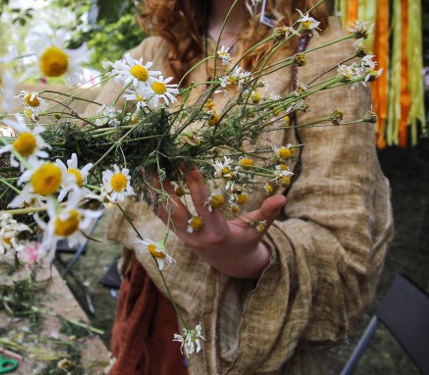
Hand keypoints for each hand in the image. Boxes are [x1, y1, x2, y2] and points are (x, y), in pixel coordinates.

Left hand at [154, 166, 285, 278]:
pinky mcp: (178, 235)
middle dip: (165, 188)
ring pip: (164, 213)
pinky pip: (163, 216)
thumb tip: (283, 196)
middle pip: (176, 210)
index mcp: (217, 233)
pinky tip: (148, 181)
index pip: (203, 206)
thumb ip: (268, 213)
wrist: (232, 265)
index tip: (187, 164)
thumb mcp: (258, 229)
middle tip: (155, 164)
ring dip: (154, 192)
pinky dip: (155, 199)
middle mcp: (197, 237)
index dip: (195, 185)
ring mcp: (184, 237)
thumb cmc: (247, 241)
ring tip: (145, 169)